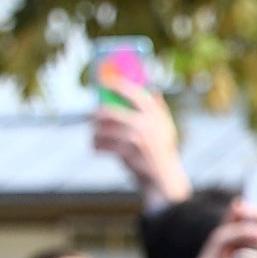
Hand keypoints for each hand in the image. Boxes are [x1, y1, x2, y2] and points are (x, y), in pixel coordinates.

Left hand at [89, 84, 189, 207]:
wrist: (163, 176)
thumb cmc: (161, 150)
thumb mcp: (165, 126)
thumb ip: (159, 108)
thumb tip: (153, 88)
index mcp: (155, 113)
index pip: (133, 92)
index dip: (117, 84)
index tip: (104, 81)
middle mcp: (147, 124)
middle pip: (112, 112)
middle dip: (97, 113)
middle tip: (91, 115)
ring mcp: (138, 139)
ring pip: (105, 130)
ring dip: (96, 133)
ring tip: (94, 136)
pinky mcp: (129, 154)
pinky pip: (106, 145)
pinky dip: (98, 146)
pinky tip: (96, 146)